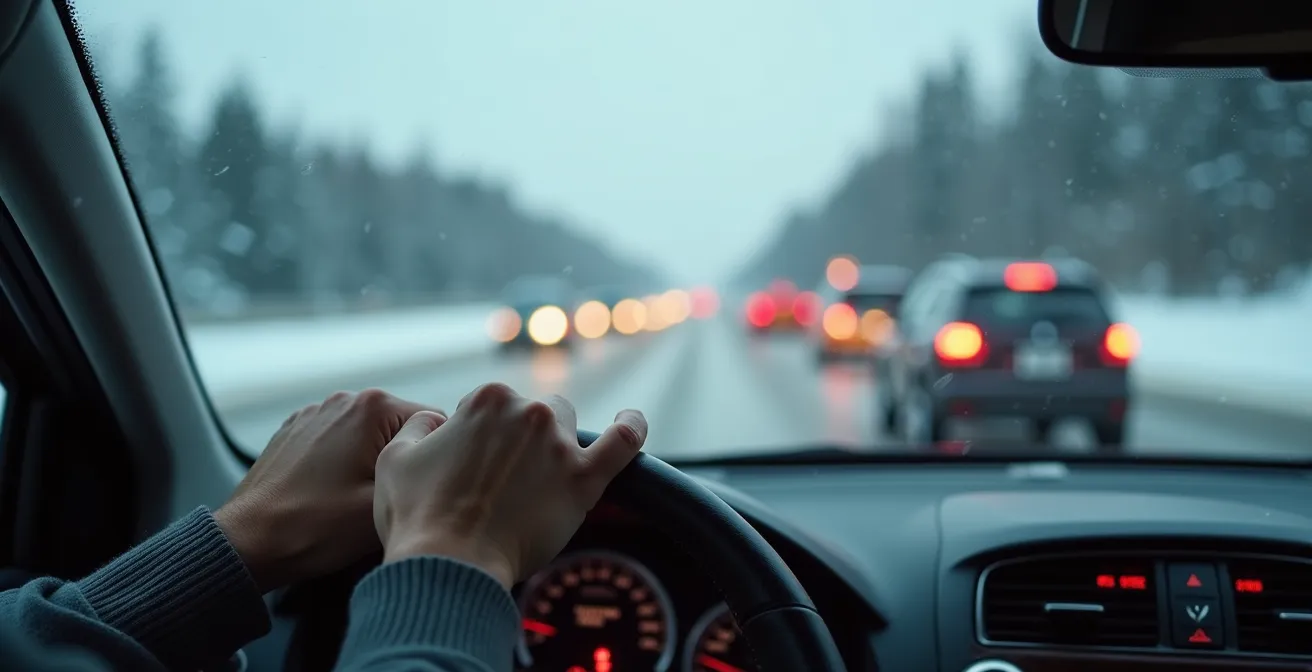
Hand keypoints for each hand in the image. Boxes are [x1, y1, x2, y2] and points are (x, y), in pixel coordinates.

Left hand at [215, 389, 443, 591]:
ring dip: (371, 462)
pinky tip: (332, 493)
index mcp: (372, 407)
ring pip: (368, 436)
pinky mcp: (295, 430)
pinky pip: (338, 442)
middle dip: (400, 461)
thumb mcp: (387, 504)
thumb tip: (443, 459)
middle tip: (389, 500)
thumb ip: (423, 471)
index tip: (419, 490)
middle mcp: (344, 399)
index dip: (433, 460)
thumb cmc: (316, 527)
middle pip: (400, 428)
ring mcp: (315, 412)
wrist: (248, 543)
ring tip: (357, 500)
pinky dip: (342, 463)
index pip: (434, 423)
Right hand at [373, 383, 646, 587]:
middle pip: (533, 415)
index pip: (492, 407)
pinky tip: (633, 421)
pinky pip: (622, 443)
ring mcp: (558, 445)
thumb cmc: (418, 517)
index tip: (471, 466)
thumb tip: (436, 422)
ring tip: (539, 481)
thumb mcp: (396, 457)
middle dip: (520, 441)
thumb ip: (420, 427)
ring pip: (568, 429)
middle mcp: (527, 413)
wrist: (449, 564)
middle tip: (501, 482)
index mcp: (485, 400)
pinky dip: (632, 428)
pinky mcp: (582, 480)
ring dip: (556, 447)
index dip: (480, 437)